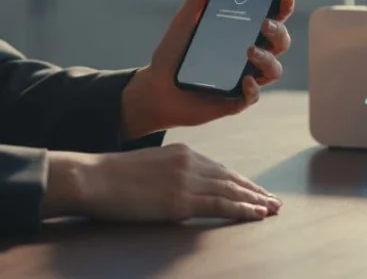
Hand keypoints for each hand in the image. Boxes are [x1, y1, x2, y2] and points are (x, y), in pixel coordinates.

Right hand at [41, 144, 280, 221]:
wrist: (93, 178)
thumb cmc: (112, 176)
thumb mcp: (148, 166)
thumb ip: (169, 173)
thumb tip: (178, 189)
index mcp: (183, 152)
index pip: (220, 168)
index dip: (240, 181)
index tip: (255, 190)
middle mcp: (190, 163)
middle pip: (231, 178)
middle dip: (254, 190)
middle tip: (273, 201)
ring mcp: (186, 182)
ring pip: (232, 191)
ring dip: (255, 201)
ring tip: (272, 209)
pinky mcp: (180, 201)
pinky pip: (221, 205)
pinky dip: (243, 210)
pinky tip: (257, 214)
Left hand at [121, 0, 295, 138]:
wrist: (156, 87)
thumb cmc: (174, 50)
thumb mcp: (186, 17)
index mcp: (241, 32)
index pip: (271, 17)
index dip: (282, 7)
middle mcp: (248, 54)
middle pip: (280, 42)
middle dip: (279, 31)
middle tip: (264, 24)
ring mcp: (246, 77)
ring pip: (274, 69)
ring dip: (267, 59)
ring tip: (248, 51)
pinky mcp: (237, 99)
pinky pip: (254, 95)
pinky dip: (252, 88)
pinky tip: (243, 80)